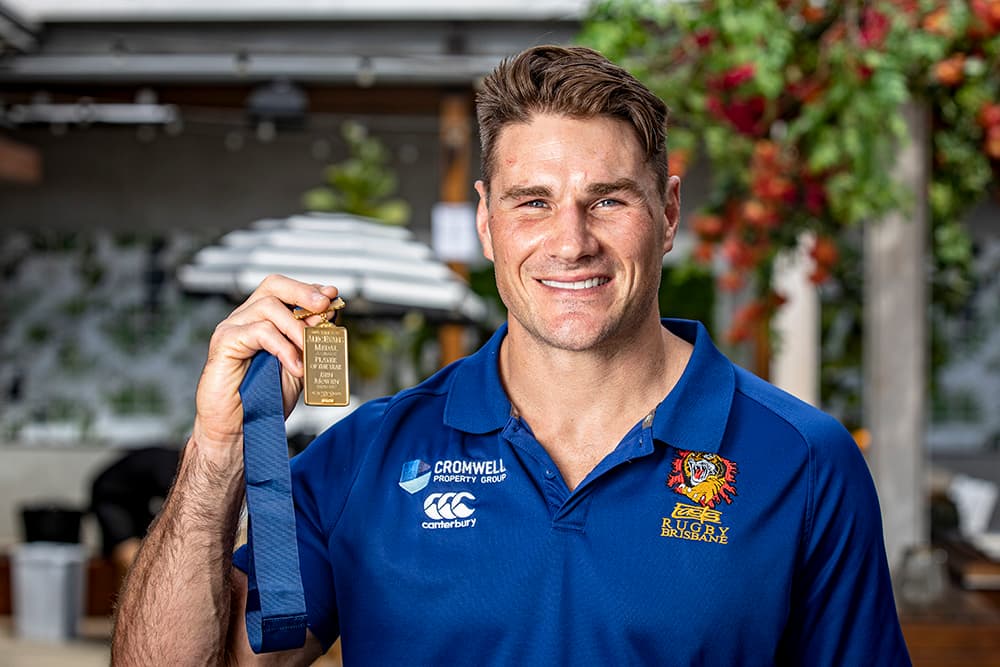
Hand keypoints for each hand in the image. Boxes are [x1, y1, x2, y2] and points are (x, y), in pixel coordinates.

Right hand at [192, 275, 339, 459]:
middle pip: (273, 286)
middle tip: (325, 305)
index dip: (310, 290)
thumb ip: (311, 342)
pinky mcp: (224, 342)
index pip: (286, 290)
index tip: (333, 296)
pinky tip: (296, 367)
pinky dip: (284, 347)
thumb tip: (329, 318)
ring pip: (269, 306)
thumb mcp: (299, 366)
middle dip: (303, 292)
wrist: (240, 429)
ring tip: (311, 350)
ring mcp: (232, 328)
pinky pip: (259, 331)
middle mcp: (246, 318)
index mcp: (263, 321)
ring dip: (298, 327)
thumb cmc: (265, 400)